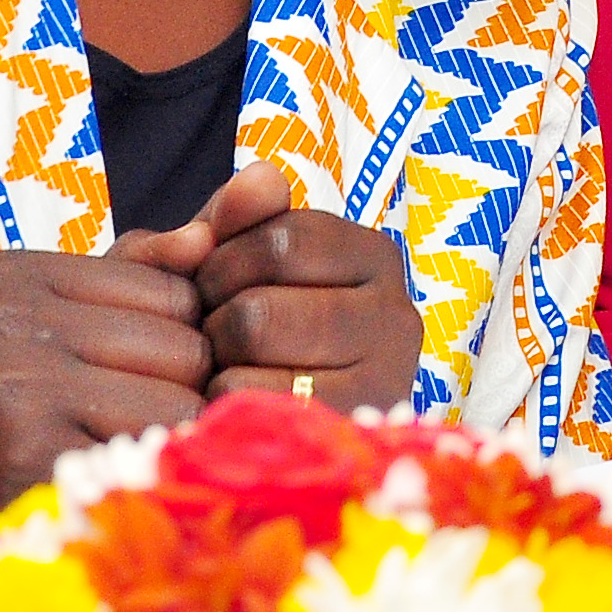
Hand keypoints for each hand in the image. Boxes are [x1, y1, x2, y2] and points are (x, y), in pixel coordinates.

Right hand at [0, 244, 212, 510]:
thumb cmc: (25, 417)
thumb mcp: (68, 327)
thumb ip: (142, 272)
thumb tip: (208, 236)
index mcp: (9, 274)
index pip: (176, 291)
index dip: (177, 345)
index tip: (119, 380)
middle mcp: (0, 319)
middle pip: (186, 344)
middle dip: (179, 394)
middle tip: (118, 430)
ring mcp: (11, 385)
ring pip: (182, 402)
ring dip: (169, 441)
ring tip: (112, 456)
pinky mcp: (28, 453)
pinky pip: (158, 455)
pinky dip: (153, 480)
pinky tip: (108, 488)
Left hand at [170, 164, 424, 413]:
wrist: (286, 434)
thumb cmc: (253, 326)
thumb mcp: (236, 258)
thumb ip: (237, 212)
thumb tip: (258, 177)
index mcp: (375, 257)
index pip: (278, 240)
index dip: (222, 263)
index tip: (217, 287)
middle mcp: (397, 316)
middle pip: (259, 309)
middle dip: (214, 324)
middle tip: (215, 340)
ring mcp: (385, 381)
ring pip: (257, 361)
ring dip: (217, 367)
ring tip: (226, 372)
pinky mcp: (353, 433)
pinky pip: (257, 408)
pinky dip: (226, 408)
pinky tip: (238, 410)